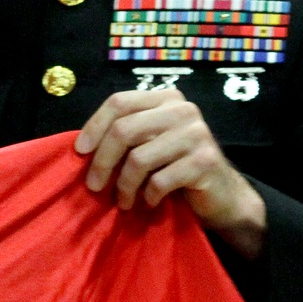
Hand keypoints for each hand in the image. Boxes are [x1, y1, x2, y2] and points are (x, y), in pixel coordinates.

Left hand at [74, 88, 267, 258]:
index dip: (94, 126)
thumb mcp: (150, 143)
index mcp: (166, 99)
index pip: (119, 102)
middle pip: (124, 130)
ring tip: (124, 201)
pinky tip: (149, 202)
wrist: (222, 194)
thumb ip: (125, 134)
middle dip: (103, 162)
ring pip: (139, 159)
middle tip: (95, 186)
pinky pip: (159, 181)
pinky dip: (148, 196)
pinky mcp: (205, 162)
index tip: (80, 151)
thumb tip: (82, 147)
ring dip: (124, 186)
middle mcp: (182, 110)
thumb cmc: (176, 167)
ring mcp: (196, 134)